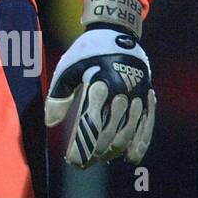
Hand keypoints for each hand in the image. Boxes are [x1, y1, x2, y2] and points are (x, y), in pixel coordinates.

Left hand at [44, 0, 156, 167]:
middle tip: (83, 164)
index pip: (90, 125)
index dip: (82, 147)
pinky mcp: (147, 96)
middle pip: (110, 134)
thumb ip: (58, 96)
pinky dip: (140, 144)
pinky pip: (147, 126)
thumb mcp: (67, 68)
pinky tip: (130, 158)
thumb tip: (50, 124)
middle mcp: (121, 93)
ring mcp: (137, 96)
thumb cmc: (86, 52)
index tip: (73, 160)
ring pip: (128, 133)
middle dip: (96, 153)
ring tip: (100, 159)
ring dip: (114, 151)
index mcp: (99, 85)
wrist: (117, 33)